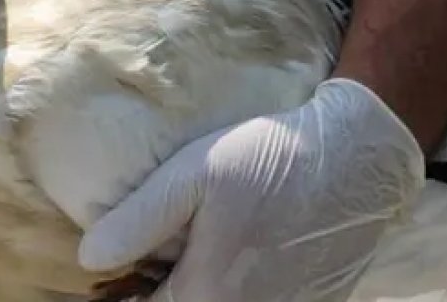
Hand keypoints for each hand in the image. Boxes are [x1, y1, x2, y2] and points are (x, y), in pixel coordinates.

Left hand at [78, 78, 425, 300]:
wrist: (357, 158)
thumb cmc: (270, 160)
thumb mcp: (194, 174)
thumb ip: (139, 220)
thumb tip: (89, 257)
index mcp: (208, 293)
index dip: (126, 294)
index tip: (121, 274)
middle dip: (162, 291)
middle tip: (152, 265)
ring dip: (201, 290)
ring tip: (196, 255)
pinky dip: (240, 290)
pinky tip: (240, 258)